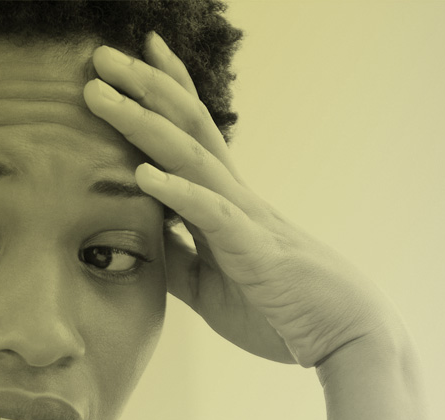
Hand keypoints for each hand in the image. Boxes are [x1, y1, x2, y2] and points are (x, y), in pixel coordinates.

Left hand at [84, 34, 397, 368]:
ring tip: (104, 96)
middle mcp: (236, 198)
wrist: (344, 339)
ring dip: (145, 123)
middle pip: (186, 127)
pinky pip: (212, 214)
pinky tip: (143, 173)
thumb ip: (178, 258)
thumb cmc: (282, 311)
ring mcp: (247, 218)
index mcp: (225, 205)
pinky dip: (177, 191)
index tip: (127, 61)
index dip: (161, 95)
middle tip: (100, 55)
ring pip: (192, 156)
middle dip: (144, 88)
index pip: (189, 136)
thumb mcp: (210, 287)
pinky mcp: (255, 250)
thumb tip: (140, 240)